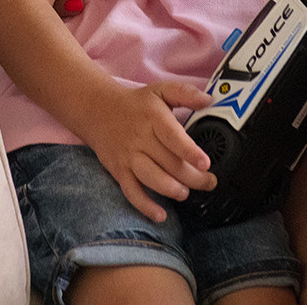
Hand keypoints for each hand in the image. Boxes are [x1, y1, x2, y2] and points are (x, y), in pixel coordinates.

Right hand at [73, 80, 217, 222]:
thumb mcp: (160, 90)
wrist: (97, 110)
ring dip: (172, 190)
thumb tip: (209, 100)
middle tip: (209, 183)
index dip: (190, 152)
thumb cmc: (135, 104)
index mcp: (153, 117)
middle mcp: (140, 138)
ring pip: (152, 179)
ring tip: (185, 192)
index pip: (173, 137)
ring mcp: (129, 157)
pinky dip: (145, 206)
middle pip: (169, 163)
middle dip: (193, 178)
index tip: (205, 164)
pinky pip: (132, 192)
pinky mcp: (119, 171)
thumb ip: (186, 93)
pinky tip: (161, 215)